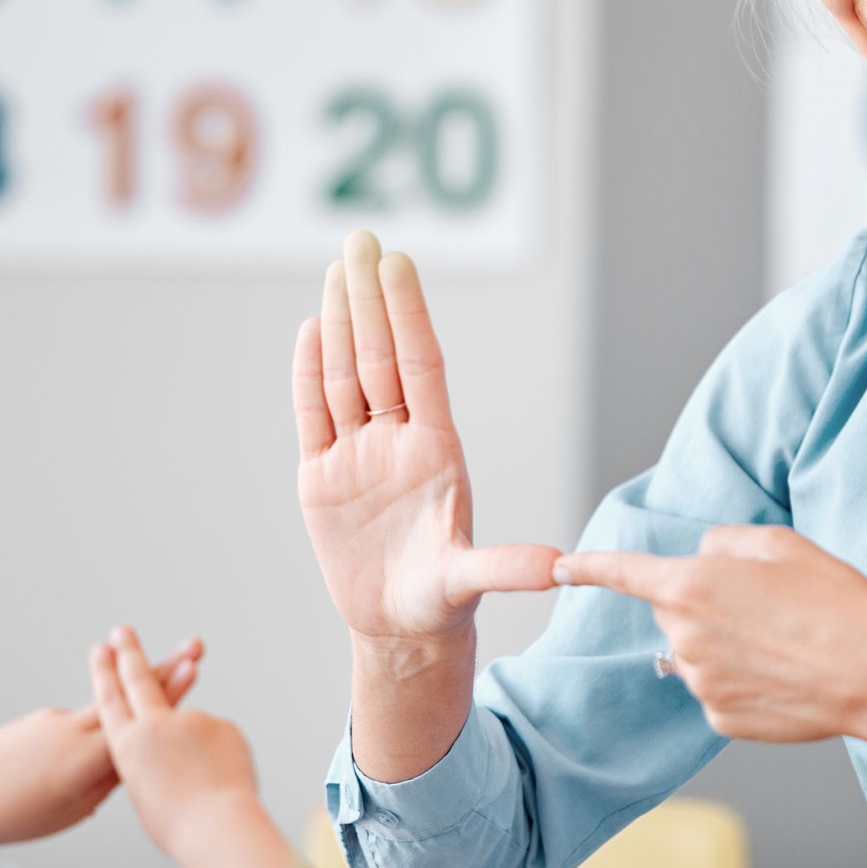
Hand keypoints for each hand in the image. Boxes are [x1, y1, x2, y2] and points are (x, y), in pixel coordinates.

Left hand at [0, 638, 204, 849]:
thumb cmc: (21, 815)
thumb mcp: (75, 808)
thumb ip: (108, 779)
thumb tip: (133, 760)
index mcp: (90, 757)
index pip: (141, 719)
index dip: (170, 692)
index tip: (193, 667)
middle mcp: (76, 729)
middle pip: (130, 695)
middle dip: (164, 669)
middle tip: (194, 646)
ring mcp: (57, 718)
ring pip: (104, 704)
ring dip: (130, 690)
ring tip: (148, 686)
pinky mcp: (42, 718)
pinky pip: (75, 723)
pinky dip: (84, 733)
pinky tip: (64, 761)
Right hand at [89, 626, 296, 867]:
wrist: (218, 829)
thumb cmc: (178, 826)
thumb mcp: (145, 793)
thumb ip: (146, 761)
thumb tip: (159, 749)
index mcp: (127, 747)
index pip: (111, 701)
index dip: (106, 673)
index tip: (102, 649)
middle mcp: (154, 727)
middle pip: (139, 680)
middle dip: (130, 654)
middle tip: (123, 630)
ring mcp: (190, 721)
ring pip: (191, 730)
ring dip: (195, 755)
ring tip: (198, 787)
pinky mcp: (222, 725)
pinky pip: (218, 743)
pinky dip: (219, 763)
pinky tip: (221, 784)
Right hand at [293, 229, 558, 647]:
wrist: (398, 628)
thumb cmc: (441, 599)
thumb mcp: (472, 582)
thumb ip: (506, 568)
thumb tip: (559, 567)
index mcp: (436, 449)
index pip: (420, 365)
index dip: (409, 313)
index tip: (400, 262)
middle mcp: (397, 440)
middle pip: (377, 356)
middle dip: (369, 298)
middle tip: (361, 238)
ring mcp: (358, 454)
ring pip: (344, 375)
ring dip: (340, 321)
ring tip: (338, 267)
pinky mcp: (321, 477)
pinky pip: (313, 415)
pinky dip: (307, 373)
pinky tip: (311, 327)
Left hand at [554, 525, 866, 747]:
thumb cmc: (835, 600)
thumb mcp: (779, 543)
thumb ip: (722, 544)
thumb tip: (701, 562)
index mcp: (692, 586)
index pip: (623, 572)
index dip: (589, 567)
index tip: (562, 567)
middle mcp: (685, 636)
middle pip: (671, 611)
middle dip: (701, 603)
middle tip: (764, 605)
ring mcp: (701, 682)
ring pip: (695, 652)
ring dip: (723, 644)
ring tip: (784, 642)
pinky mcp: (721, 718)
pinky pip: (717, 689)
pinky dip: (742, 681)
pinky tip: (784, 676)